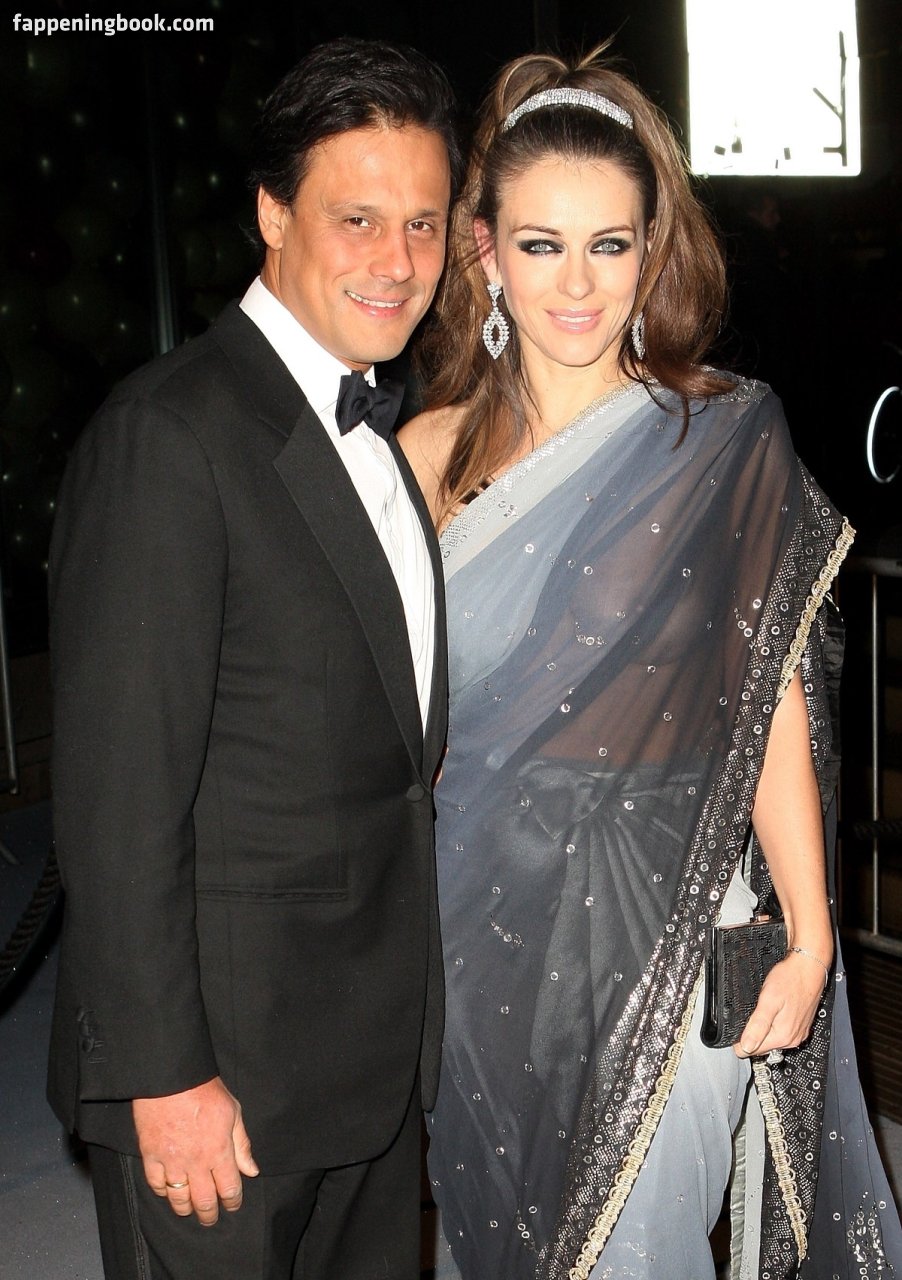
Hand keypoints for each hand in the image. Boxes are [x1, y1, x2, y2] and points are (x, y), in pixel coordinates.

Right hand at [133, 1076, 258, 1224]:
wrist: (172, 1078)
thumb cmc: (206, 1091)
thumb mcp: (234, 1112)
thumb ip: (242, 1144)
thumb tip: (251, 1170)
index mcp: (219, 1152)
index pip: (229, 1189)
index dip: (232, 1201)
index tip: (233, 1205)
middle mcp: (196, 1162)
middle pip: (204, 1201)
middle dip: (209, 1214)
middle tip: (210, 1218)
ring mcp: (171, 1161)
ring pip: (178, 1198)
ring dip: (186, 1208)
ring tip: (190, 1210)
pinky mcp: (150, 1155)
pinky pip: (156, 1184)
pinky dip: (163, 1192)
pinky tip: (168, 1191)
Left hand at [733, 949, 827, 1059]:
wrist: (808, 967)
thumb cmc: (790, 979)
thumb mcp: (768, 1000)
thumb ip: (757, 1025)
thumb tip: (745, 1047)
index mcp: (784, 1036)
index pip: (752, 1050)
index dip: (740, 1040)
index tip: (739, 1026)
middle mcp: (793, 1038)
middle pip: (762, 1046)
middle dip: (753, 1033)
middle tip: (751, 1013)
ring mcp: (798, 1032)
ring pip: (771, 1039)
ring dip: (763, 1028)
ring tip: (763, 1009)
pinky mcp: (801, 1025)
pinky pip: (781, 1031)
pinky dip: (774, 1023)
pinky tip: (773, 1009)